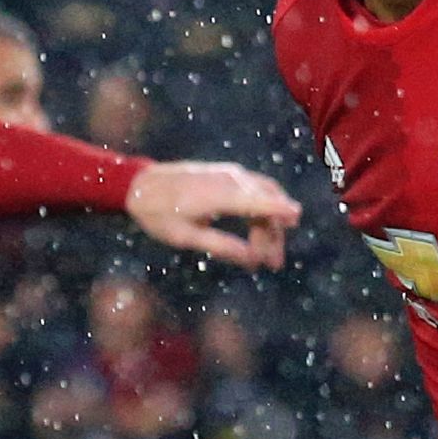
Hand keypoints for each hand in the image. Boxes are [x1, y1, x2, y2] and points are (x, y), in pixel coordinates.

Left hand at [127, 161, 301, 268]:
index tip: (296, 219)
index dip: (280, 209)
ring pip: (264, 196)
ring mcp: (230, 174)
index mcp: (218, 195)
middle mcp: (229, 179)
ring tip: (268, 254)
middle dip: (273, 234)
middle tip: (273, 264)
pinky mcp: (228, 174)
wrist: (140, 185)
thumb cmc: (159, 214)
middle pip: (266, 203)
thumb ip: (221, 246)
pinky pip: (256, 190)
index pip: (259, 200)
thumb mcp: (186, 237)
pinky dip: (263, 210)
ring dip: (270, 223)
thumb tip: (253, 260)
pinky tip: (258, 231)